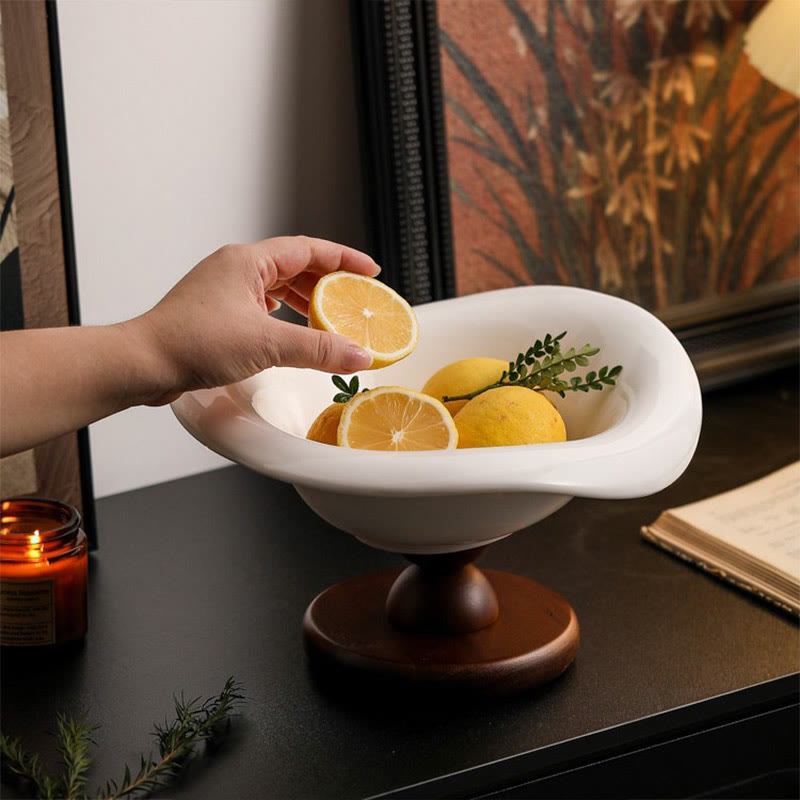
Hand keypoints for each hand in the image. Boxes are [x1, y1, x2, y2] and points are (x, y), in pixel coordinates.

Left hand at [129, 236, 378, 402]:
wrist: (143, 363)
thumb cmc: (189, 342)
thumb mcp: (266, 344)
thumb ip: (317, 348)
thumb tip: (357, 353)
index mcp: (247, 261)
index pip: (308, 249)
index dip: (343, 258)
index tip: (369, 270)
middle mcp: (235, 269)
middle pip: (295, 266)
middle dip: (328, 283)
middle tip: (355, 300)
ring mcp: (225, 290)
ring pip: (278, 287)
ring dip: (306, 301)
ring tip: (330, 318)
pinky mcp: (218, 313)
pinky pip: (262, 305)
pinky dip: (284, 316)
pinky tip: (291, 329)